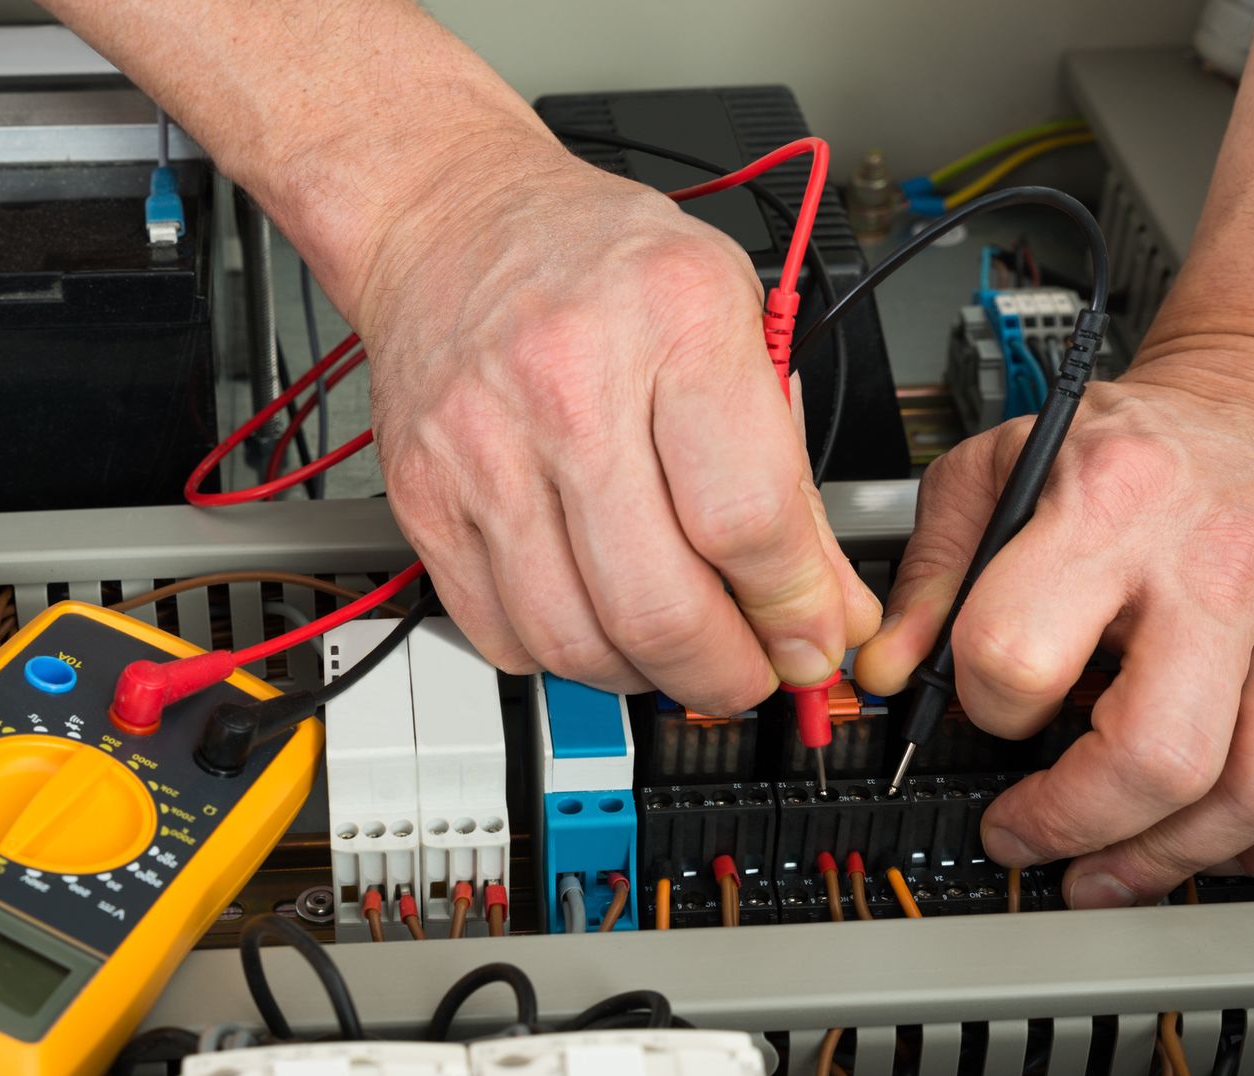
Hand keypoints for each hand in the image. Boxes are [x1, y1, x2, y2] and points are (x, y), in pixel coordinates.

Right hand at [348, 142, 878, 711]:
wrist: (447, 223)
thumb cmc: (596, 263)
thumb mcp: (730, 318)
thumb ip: (787, 472)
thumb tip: (829, 607)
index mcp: (672, 319)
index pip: (747, 520)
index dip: (794, 609)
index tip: (812, 637)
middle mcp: (568, 385)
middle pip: (657, 604)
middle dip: (724, 672)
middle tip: (749, 671)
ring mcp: (482, 450)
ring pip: (574, 639)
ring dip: (644, 675)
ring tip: (674, 649)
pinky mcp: (423, 499)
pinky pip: (500, 633)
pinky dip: (560, 655)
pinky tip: (592, 617)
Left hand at [855, 352, 1253, 904]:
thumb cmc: (1133, 449)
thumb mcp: (994, 472)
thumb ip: (931, 577)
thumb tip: (886, 675)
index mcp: (1112, 504)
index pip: (1019, 657)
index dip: (987, 712)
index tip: (985, 719)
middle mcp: (1230, 556)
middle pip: (1159, 757)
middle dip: (1078, 828)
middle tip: (1034, 842)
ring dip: (1177, 857)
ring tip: (1121, 863)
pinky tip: (1237, 841)